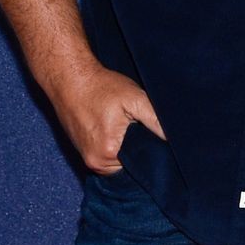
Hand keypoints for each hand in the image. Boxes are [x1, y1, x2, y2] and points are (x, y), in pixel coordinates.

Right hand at [43, 62, 164, 174]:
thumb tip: (174, 138)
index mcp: (108, 154)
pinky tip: (116, 128)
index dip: (151, 151)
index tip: (156, 137)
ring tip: (127, 126)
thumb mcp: (134, 99)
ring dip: (125, 146)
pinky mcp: (82, 150)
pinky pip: (105, 154)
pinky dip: (113, 144)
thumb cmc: (102, 87)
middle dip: (138, 149)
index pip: (140, 165)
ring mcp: (86, 158)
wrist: (69, 79)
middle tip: (141, 127)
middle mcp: (95, 162)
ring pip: (117, 160)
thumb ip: (156, 120)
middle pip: (128, 165)